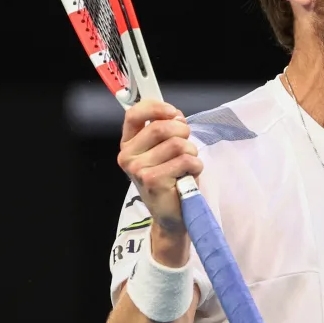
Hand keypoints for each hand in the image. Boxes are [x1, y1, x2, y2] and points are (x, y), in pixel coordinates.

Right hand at [117, 100, 203, 262]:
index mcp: (129, 144)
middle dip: (183, 132)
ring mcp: (138, 169)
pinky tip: (189, 176)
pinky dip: (195, 166)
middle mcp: (128, 156)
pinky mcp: (152, 180)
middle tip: (187, 147)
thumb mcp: (165, 150)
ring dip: (192, 153)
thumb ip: (167, 129)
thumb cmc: (170, 179)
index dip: (156, 108)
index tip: (174, 113)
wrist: (172, 215)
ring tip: (187, 165)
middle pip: (161, 127)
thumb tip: (176, 115)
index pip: (134, 114)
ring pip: (177, 144)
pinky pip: (185, 160)